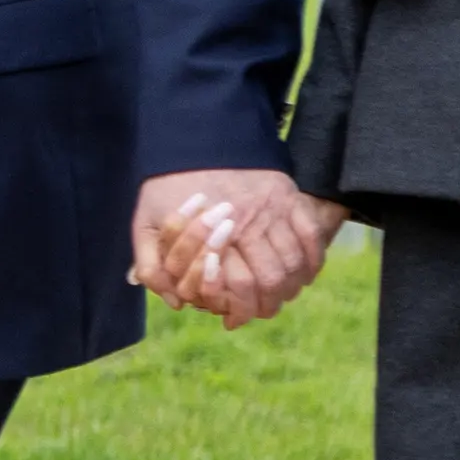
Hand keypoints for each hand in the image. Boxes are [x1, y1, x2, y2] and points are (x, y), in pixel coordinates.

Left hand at [129, 167, 338, 328]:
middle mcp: (248, 221)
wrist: (191, 140)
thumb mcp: (147, 224)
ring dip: (292, 284)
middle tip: (264, 310)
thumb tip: (175, 302)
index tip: (235, 319)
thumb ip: (152, 265)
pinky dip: (313, 258)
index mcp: (215, 232)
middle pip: (274, 278)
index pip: (240, 285)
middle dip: (271, 302)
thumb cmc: (166, 186)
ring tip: (283, 294)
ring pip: (295, 260)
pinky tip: (304, 272)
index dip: (241, 310)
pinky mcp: (289, 194)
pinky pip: (311, 233)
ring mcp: (273, 207)